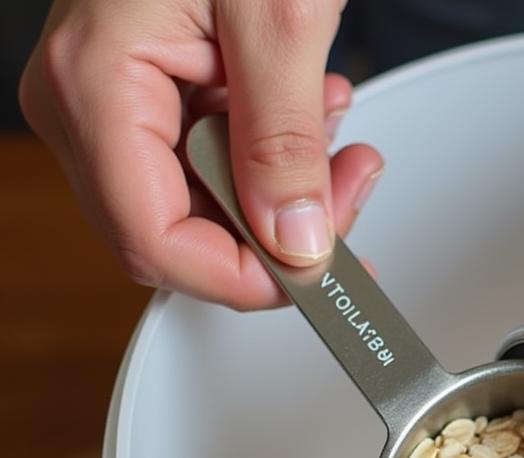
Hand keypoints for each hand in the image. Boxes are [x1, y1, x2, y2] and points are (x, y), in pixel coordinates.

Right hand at [18, 0, 382, 309]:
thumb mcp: (280, 18)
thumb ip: (286, 142)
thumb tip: (298, 242)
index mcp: (97, 84)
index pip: (155, 242)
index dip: (243, 278)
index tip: (317, 273)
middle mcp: (89, 102)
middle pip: (179, 237)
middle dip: (277, 233)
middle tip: (348, 194)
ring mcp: (114, 103)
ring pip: (201, 211)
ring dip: (283, 195)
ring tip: (339, 145)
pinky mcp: (150, 96)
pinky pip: (209, 167)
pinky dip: (270, 161)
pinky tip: (309, 120)